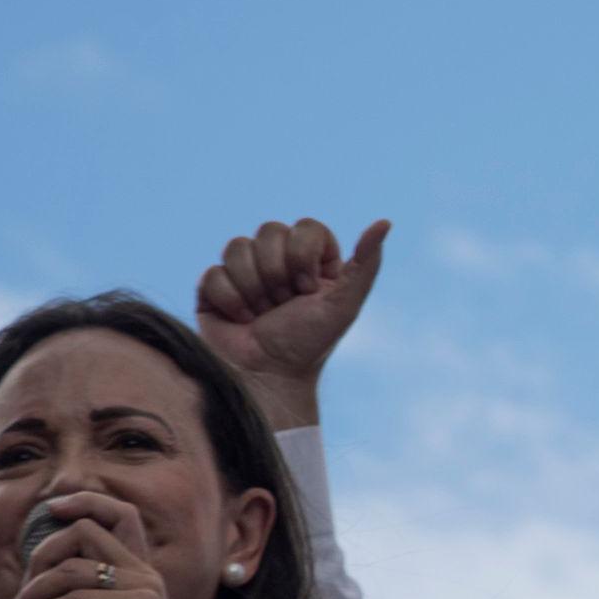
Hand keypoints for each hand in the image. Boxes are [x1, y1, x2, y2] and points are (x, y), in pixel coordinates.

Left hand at [0, 492, 217, 598]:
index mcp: (140, 572)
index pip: (121, 514)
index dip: (86, 501)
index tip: (52, 508)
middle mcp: (145, 573)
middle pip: (85, 531)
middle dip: (42, 553)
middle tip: (22, 591)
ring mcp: (143, 589)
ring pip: (71, 569)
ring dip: (32, 593)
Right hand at [196, 218, 389, 427]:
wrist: (268, 376)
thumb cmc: (309, 343)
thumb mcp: (344, 304)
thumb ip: (366, 263)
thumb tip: (385, 222)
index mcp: (311, 259)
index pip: (306, 227)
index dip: (304, 255)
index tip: (308, 289)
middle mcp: (277, 259)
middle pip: (269, 230)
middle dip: (278, 273)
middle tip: (284, 304)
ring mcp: (243, 271)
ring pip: (237, 246)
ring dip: (254, 288)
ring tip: (262, 314)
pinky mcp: (213, 288)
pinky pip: (213, 273)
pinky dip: (230, 301)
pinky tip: (241, 319)